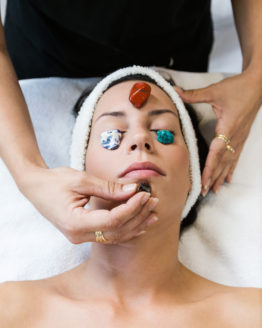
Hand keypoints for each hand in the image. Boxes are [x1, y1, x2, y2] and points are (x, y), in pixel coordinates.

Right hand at [18, 166, 157, 243]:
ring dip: (135, 224)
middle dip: (137, 216)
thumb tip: (133, 190)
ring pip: (115, 236)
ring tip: (153, 212)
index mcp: (75, 223)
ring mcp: (80, 237)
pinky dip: (125, 228)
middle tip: (153, 200)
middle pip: (116, 231)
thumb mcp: (82, 180)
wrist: (36, 187)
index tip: (144, 194)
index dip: (131, 208)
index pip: (112, 221)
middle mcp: (78, 235)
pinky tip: (139, 223)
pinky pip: (108, 235)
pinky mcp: (83, 233)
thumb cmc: (55, 181)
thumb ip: (109, 188)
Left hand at [176, 69, 261, 193]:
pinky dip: (231, 167)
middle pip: (223, 161)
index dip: (210, 169)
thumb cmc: (238, 87)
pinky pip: (236, 155)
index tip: (204, 182)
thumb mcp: (214, 90)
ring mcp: (240, 138)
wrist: (258, 84)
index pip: (217, 153)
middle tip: (205, 191)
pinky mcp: (242, 136)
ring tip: (216, 189)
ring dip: (222, 176)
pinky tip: (229, 177)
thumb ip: (194, 94)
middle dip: (214, 177)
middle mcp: (235, 136)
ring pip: (230, 161)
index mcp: (228, 128)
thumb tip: (176, 91)